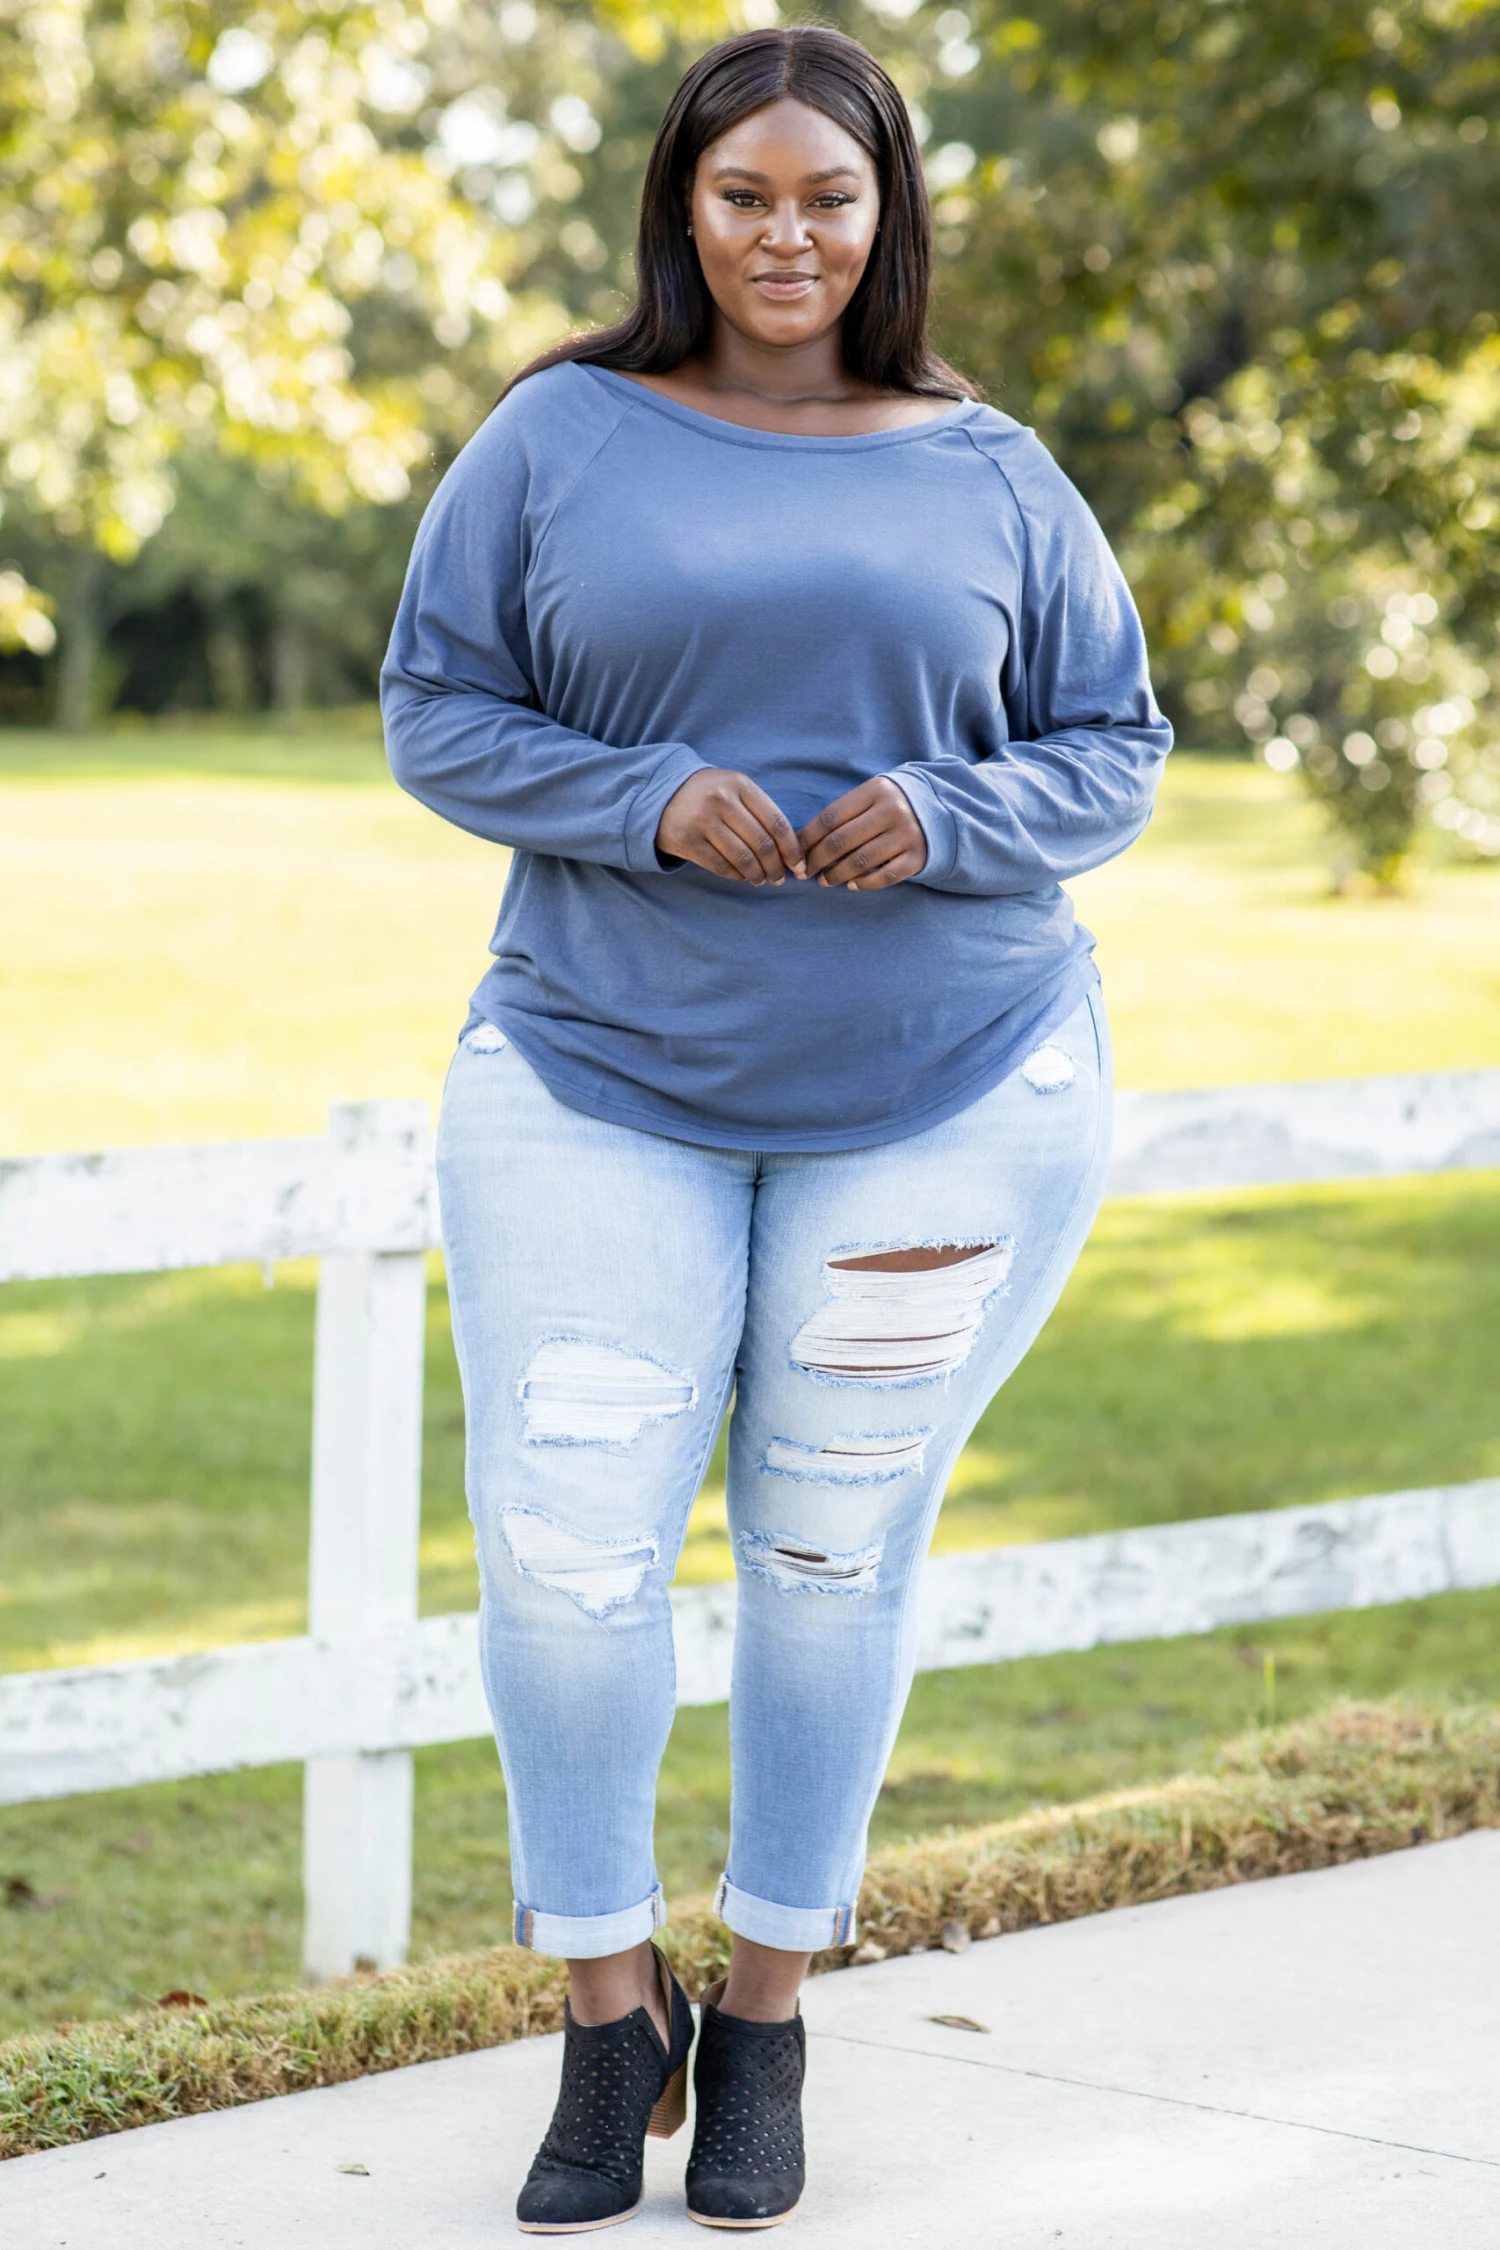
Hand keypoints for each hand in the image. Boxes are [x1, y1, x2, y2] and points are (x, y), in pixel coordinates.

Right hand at [657, 769, 806, 883]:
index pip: (776, 822)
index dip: (792, 849)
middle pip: (762, 843)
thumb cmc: (710, 795)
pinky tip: (741, 876)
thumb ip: (760, 811)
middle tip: (779, 878)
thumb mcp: (735, 789)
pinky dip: (736, 876)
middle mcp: (721, 800)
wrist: (662, 794)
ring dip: (757, 875)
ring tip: (761, 880)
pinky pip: (721, 866)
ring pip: (743, 858)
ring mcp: (702, 820)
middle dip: (776, 867)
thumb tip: (789, 850)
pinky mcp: (687, 841)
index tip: (799, 865)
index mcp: (740, 785)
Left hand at [798, 777, 927, 890]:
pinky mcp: (918, 857)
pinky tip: (852, 885)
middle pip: (841, 841)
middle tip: (806, 872)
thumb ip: (841, 814)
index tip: (795, 854)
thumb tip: (802, 843)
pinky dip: (865, 884)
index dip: (807, 839)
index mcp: (874, 791)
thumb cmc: (889, 805)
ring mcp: (907, 834)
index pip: (830, 818)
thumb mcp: (869, 797)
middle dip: (817, 861)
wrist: (939, 809)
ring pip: (860, 861)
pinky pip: (885, 876)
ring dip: (836, 875)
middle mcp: (892, 811)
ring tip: (825, 881)